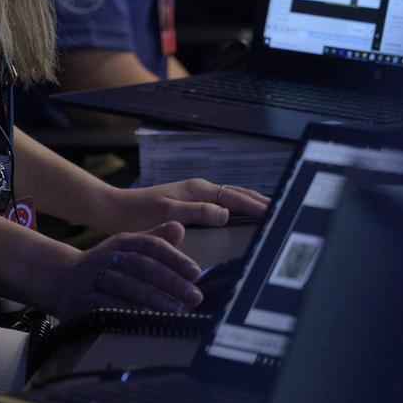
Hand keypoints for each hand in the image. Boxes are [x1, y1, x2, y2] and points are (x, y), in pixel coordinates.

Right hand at [46, 221, 202, 320]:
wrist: (59, 279)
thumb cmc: (105, 264)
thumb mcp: (128, 247)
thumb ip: (154, 239)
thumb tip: (179, 227)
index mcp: (122, 241)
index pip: (152, 245)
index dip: (175, 258)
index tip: (196, 273)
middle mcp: (108, 256)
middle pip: (143, 266)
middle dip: (171, 282)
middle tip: (195, 297)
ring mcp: (93, 278)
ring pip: (127, 287)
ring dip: (154, 300)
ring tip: (178, 312)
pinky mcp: (81, 300)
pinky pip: (107, 306)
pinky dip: (127, 313)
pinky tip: (147, 321)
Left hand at [104, 180, 269, 231]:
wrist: (117, 209)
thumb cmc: (140, 213)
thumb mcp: (168, 213)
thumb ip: (197, 212)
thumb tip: (226, 213)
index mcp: (199, 189)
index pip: (236, 197)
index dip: (257, 206)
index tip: (277, 213)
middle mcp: (200, 188)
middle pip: (238, 192)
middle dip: (260, 200)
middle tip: (285, 211)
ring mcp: (195, 193)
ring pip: (231, 195)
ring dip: (250, 202)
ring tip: (270, 211)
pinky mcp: (189, 201)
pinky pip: (221, 202)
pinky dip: (237, 206)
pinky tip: (239, 214)